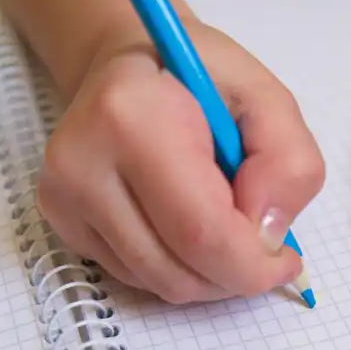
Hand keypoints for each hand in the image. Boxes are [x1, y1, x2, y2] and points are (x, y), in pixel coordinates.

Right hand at [37, 20, 324, 303]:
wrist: (128, 65)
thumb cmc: (201, 78)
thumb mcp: (268, 99)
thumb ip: (289, 163)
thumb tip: (268, 234)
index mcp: (134, 117)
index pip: (200, 232)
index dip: (253, 265)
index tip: (287, 259)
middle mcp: (84, 161)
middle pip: (178, 272)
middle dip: (237, 276)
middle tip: (267, 251)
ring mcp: (64, 197)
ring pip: (159, 284)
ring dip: (210, 277)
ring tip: (229, 229)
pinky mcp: (60, 221)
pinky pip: (138, 278)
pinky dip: (179, 268)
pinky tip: (190, 226)